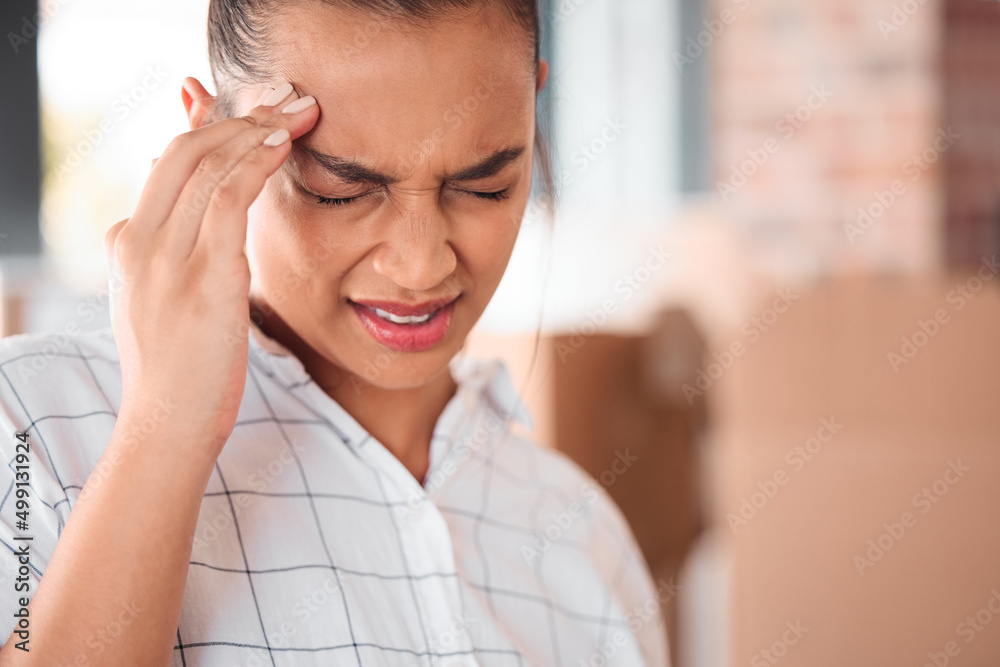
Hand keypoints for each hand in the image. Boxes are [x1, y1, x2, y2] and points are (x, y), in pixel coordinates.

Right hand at [104, 80, 319, 457]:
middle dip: (239, 116)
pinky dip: (255, 162)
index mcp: (128, 244)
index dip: (210, 126)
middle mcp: (138, 240)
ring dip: (258, 129)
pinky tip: (283, 145)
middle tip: (286, 100)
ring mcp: (166, 256)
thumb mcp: (160, 306)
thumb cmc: (177, 374)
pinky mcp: (203, 275)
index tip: (251, 109)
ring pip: (207, 163)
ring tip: (298, 111)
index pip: (167, 163)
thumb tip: (177, 224)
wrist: (166, 428)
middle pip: (184, 151)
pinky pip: (228, 196)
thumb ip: (166, 259)